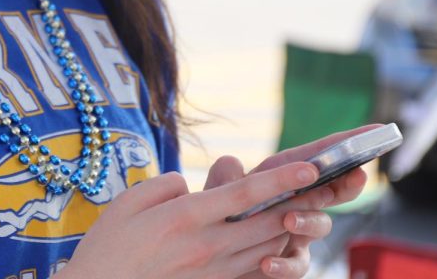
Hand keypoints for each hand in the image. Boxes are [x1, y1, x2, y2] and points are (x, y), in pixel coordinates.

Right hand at [64, 160, 323, 278]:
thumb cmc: (107, 250)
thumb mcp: (126, 203)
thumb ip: (163, 185)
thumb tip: (189, 185)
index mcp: (186, 218)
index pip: (246, 194)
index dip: (283, 179)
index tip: (312, 167)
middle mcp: (207, 246)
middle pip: (268, 222)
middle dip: (302, 203)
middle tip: (330, 185)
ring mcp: (213, 272)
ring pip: (266, 248)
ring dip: (290, 227)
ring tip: (310, 207)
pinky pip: (253, 270)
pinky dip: (271, 253)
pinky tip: (278, 241)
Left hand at [208, 125, 379, 277]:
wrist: (208, 254)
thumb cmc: (217, 216)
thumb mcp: (217, 193)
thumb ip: (225, 179)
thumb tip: (232, 164)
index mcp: (285, 178)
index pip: (320, 157)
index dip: (349, 143)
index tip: (378, 132)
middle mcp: (299, 204)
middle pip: (333, 191)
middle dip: (348, 182)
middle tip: (355, 175)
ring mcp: (298, 235)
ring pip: (320, 226)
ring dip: (310, 220)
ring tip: (289, 219)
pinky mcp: (289, 262)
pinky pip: (297, 266)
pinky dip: (284, 265)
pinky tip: (267, 263)